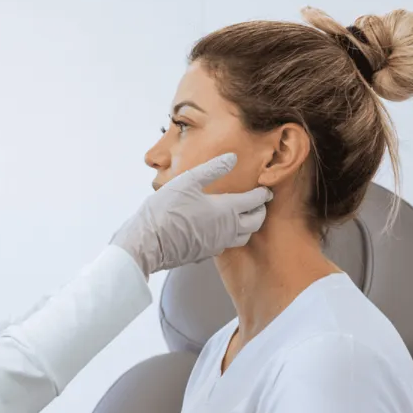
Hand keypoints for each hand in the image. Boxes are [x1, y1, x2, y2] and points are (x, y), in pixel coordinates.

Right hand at [111, 153, 271, 275]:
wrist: (147, 243)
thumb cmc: (165, 210)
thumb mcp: (187, 181)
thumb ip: (212, 169)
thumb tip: (232, 158)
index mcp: (227, 210)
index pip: (254, 201)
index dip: (263, 193)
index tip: (266, 189)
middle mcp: (227, 230)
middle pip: (255, 222)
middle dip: (260, 211)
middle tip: (259, 203)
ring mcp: (216, 245)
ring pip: (242, 238)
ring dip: (247, 227)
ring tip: (243, 217)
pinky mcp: (204, 254)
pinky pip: (224, 246)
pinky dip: (228, 237)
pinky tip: (218, 231)